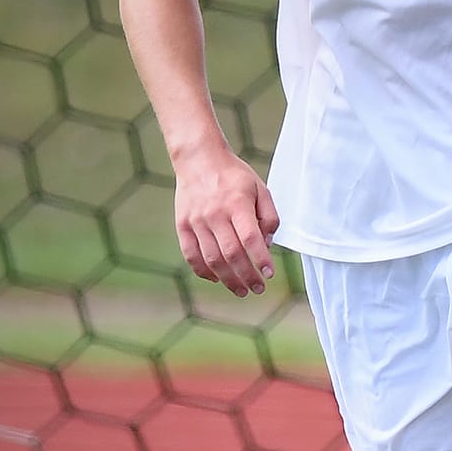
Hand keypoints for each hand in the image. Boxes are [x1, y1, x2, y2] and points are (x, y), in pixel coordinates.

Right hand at [173, 146, 278, 296]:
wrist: (199, 159)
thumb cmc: (235, 177)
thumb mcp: (261, 189)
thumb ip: (269, 217)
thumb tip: (267, 244)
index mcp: (237, 204)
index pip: (250, 238)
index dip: (260, 259)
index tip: (270, 274)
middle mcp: (215, 214)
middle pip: (231, 253)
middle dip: (247, 276)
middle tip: (258, 289)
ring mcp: (196, 221)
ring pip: (211, 258)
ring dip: (228, 279)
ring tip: (241, 290)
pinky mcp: (182, 225)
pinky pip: (191, 254)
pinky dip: (203, 271)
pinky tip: (216, 278)